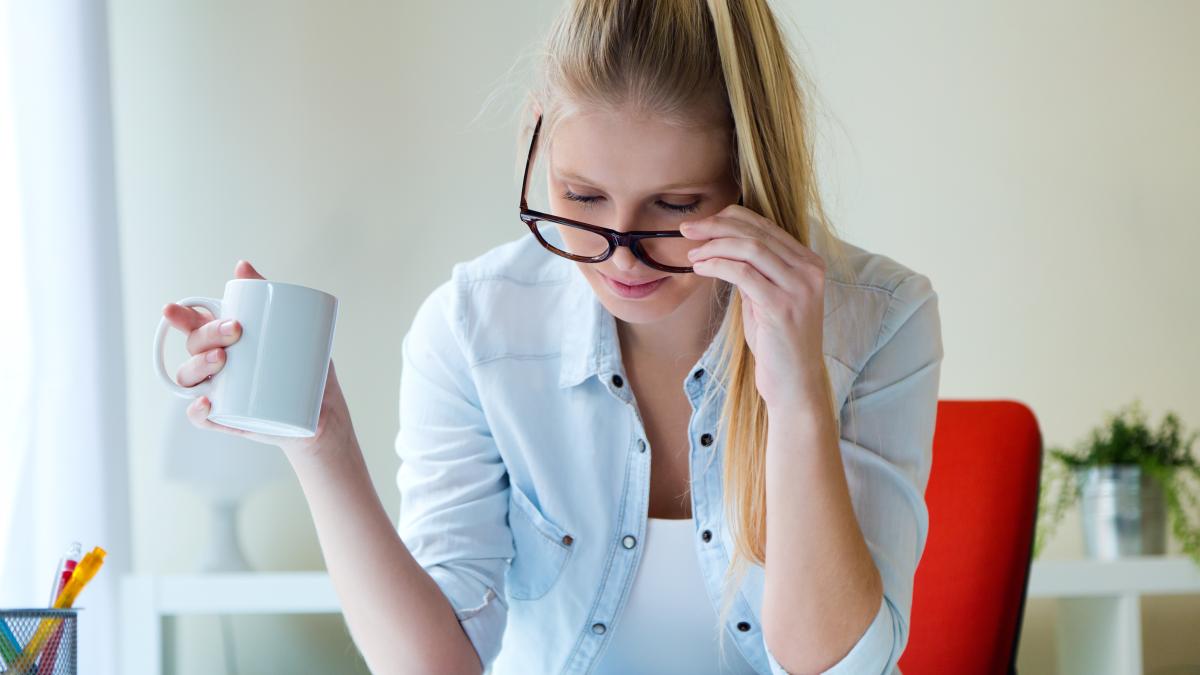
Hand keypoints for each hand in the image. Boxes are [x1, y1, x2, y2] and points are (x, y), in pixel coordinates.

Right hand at [160, 260, 354, 459]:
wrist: (325, 411)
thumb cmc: (306, 366)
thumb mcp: (295, 328)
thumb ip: (270, 297)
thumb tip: (243, 266)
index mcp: (227, 339)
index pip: (196, 324)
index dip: (181, 316)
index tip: (173, 309)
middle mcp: (217, 364)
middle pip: (194, 346)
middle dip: (207, 334)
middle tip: (234, 329)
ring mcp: (220, 391)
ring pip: (190, 378)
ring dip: (198, 366)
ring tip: (221, 359)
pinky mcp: (228, 418)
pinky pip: (202, 417)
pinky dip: (198, 411)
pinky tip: (207, 402)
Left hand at [681, 204, 827, 409]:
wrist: (794, 383)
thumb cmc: (777, 342)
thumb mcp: (766, 297)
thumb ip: (755, 271)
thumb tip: (722, 245)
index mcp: (808, 262)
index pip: (766, 225)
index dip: (729, 218)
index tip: (701, 223)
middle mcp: (809, 270)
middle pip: (756, 232)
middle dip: (715, 226)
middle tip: (686, 230)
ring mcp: (799, 287)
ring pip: (750, 248)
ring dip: (714, 246)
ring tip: (692, 254)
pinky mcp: (782, 306)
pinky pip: (743, 273)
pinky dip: (717, 265)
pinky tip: (700, 269)